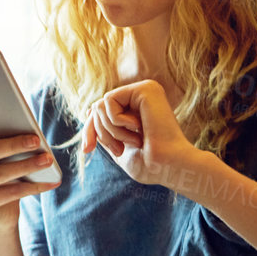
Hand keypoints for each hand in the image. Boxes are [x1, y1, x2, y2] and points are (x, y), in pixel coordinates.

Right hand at [0, 110, 60, 229]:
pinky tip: (50, 182)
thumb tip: (29, 132)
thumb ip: (4, 141)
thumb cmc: (2, 174)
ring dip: (27, 165)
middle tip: (35, 140)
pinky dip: (34, 187)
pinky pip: (10, 193)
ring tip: (47, 160)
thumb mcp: (0, 157)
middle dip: (12, 145)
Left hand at [82, 80, 205, 188]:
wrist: (169, 167)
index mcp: (138, 110)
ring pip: (100, 105)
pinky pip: (109, 101)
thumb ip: (106, 130)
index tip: (87, 149)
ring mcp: (144, 90)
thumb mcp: (119, 147)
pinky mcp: (145, 88)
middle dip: (98, 132)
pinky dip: (116, 121)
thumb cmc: (150, 165)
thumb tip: (89, 112)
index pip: (101, 113)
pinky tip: (138, 128)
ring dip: (110, 131)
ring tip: (133, 142)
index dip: (89, 130)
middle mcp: (142, 97)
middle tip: (118, 151)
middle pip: (97, 108)